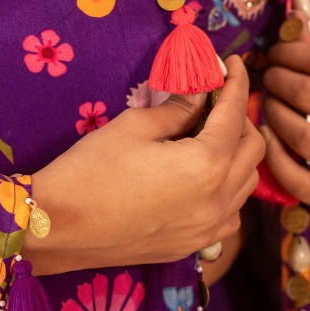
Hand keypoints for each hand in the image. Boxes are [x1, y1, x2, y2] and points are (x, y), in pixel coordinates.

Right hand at [23, 56, 265, 275]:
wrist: (57, 227)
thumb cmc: (90, 170)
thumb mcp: (134, 127)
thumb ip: (177, 107)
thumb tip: (199, 88)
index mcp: (206, 165)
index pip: (234, 115)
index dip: (234, 83)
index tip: (231, 64)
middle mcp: (217, 200)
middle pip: (252, 151)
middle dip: (240, 119)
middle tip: (217, 101)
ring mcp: (206, 229)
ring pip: (246, 186)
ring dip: (237, 157)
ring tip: (212, 138)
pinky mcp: (190, 246)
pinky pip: (229, 216)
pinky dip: (227, 193)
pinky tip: (205, 182)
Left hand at [262, 14, 309, 220]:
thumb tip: (295, 17)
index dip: (292, 53)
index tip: (276, 53)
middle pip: (309, 94)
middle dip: (278, 79)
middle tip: (266, 76)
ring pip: (300, 134)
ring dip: (273, 113)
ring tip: (267, 103)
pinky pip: (296, 176)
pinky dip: (275, 154)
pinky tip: (267, 138)